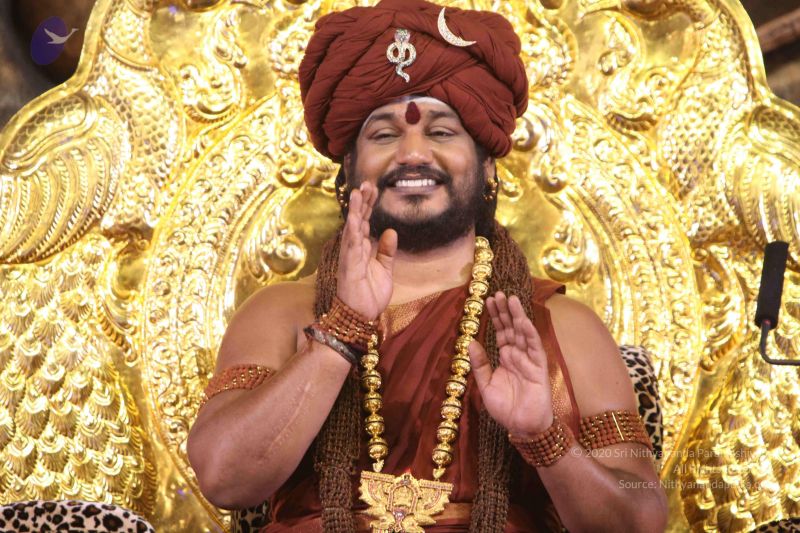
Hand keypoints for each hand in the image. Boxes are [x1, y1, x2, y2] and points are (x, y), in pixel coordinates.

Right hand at [336, 182, 396, 320]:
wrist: (361, 317)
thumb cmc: (369, 295)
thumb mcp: (385, 270)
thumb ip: (386, 251)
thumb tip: (391, 231)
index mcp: (361, 249)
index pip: (364, 221)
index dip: (368, 204)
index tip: (373, 187)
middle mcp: (353, 250)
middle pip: (357, 220)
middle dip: (361, 201)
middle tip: (367, 182)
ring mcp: (349, 257)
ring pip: (351, 229)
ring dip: (353, 211)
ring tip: (356, 193)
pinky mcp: (349, 267)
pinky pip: (350, 246)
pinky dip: (351, 231)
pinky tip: (353, 218)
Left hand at [469, 291, 553, 437]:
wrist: (522, 427)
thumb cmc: (505, 408)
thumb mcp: (485, 385)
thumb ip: (479, 364)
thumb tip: (470, 342)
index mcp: (506, 358)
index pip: (501, 332)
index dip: (495, 316)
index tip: (488, 300)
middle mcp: (518, 355)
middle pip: (511, 328)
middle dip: (505, 310)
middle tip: (498, 293)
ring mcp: (529, 360)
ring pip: (524, 333)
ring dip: (518, 316)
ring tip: (511, 299)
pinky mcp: (539, 367)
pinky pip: (534, 347)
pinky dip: (529, 333)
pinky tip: (523, 320)